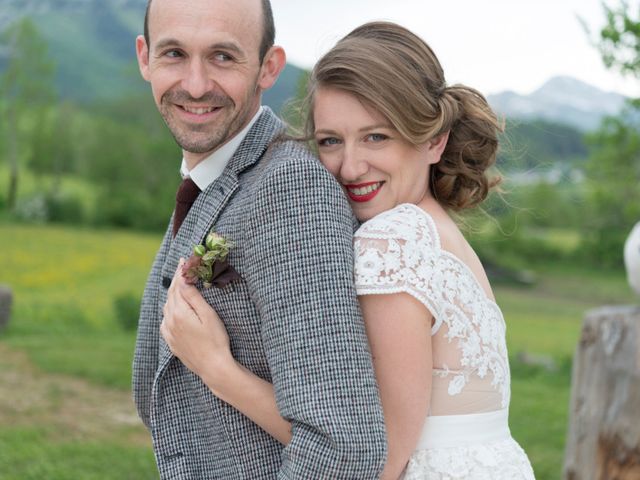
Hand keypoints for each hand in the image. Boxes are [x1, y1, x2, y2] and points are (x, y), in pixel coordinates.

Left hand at [161, 259, 233, 386]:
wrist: (212, 366)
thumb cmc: (216, 340)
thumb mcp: (208, 315)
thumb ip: (194, 298)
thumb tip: (183, 281)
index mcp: (179, 312)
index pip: (177, 287)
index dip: (180, 273)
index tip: (183, 261)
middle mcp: (170, 321)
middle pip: (171, 295)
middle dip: (176, 281)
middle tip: (182, 269)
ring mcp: (169, 332)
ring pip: (167, 307)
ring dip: (172, 295)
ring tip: (179, 286)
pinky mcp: (171, 342)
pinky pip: (165, 321)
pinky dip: (169, 310)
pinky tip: (173, 310)